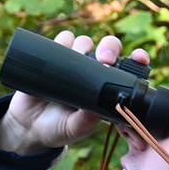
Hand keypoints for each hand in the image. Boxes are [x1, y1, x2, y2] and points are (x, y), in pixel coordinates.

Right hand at [0, 30, 151, 153]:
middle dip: (109, 48)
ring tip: (75, 58)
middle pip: (107, 47)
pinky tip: (59, 49)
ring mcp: (72, 63)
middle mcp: (92, 71)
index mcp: (105, 87)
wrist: (29, 125)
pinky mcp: (52, 58)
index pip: (127, 68)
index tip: (139, 58)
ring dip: (83, 44)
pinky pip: (60, 40)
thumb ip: (86, 121)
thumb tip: (96, 110)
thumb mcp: (74, 129)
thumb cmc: (59, 129)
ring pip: (84, 41)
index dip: (136, 59)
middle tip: (104, 59)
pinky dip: (62, 40)